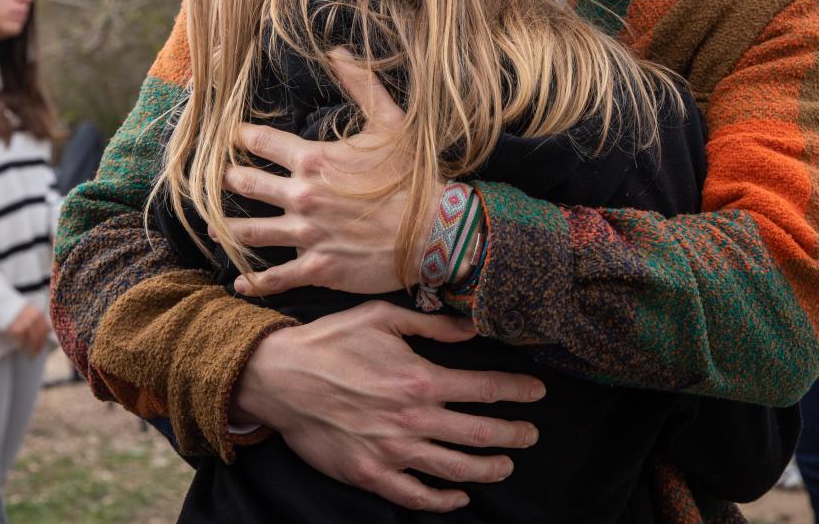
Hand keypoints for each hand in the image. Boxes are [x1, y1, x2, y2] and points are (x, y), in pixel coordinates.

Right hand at [5, 303, 50, 356]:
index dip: (45, 338)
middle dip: (40, 345)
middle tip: (37, 353)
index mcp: (39, 314)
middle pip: (41, 335)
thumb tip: (49, 329)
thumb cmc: (16, 310)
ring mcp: (27, 324)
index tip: (44, 345)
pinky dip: (23, 347)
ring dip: (34, 349)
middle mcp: (35, 318)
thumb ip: (38, 320)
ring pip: (34, 339)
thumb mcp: (30, 311)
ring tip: (32, 355)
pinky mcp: (18, 329)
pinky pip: (23, 341)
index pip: (47, 328)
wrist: (1, 305)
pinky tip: (22, 350)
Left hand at [225, 50, 415, 296]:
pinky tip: (239, 283)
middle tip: (219, 179)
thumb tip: (337, 51)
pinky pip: (274, 278)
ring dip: (228, 228)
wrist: (434, 231)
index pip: (262, 141)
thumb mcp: (391, 123)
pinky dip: (253, 282)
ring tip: (214, 226)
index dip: (242, 135)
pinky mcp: (317, 268)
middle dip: (228, 179)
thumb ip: (361, 85)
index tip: (232, 135)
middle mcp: (301, 196)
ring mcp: (306, 235)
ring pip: (250, 232)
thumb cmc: (413, 177)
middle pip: (246, 184)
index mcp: (313, 160)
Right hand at [233, 300, 543, 511]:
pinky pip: (416, 496)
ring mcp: (393, 451)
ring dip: (488, 468)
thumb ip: (431, 324)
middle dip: (514, 434)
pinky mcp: (371, 475)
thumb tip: (471, 327)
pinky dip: (444, 501)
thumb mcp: (381, 317)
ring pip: (456, 469)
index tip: (538, 392)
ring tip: (506, 464)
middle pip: (480, 433)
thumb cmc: (330, 342)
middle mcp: (413, 419)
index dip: (518, 390)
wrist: (279, 378)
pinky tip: (459, 497)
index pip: (486, 388)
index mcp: (421, 378)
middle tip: (531, 434)